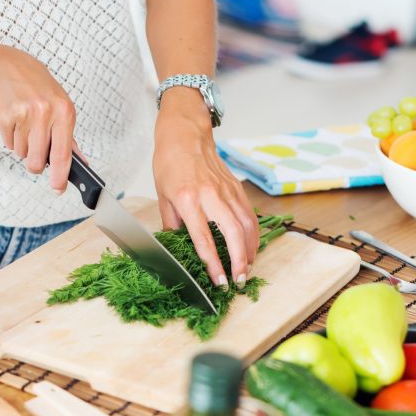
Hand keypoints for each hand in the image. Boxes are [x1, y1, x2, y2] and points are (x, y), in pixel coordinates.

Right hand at [0, 45, 76, 192]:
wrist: (6, 66)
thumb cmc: (37, 87)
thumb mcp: (60, 105)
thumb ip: (69, 137)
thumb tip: (80, 162)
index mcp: (64, 111)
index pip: (63, 154)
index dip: (60, 176)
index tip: (58, 189)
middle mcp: (45, 113)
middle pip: (38, 162)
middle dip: (35, 164)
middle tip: (35, 150)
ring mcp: (24, 114)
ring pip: (22, 154)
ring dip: (23, 146)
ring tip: (25, 124)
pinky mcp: (5, 117)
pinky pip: (8, 144)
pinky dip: (11, 138)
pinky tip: (14, 119)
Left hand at [153, 91, 257, 285]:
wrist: (185, 134)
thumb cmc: (170, 163)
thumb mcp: (163, 196)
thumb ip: (172, 224)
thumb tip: (177, 248)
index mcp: (188, 200)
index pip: (203, 239)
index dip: (213, 264)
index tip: (219, 281)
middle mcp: (210, 195)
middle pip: (232, 234)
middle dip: (238, 261)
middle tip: (239, 281)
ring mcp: (227, 190)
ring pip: (246, 225)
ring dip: (249, 250)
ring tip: (247, 269)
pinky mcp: (236, 187)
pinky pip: (249, 214)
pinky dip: (253, 234)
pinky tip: (251, 248)